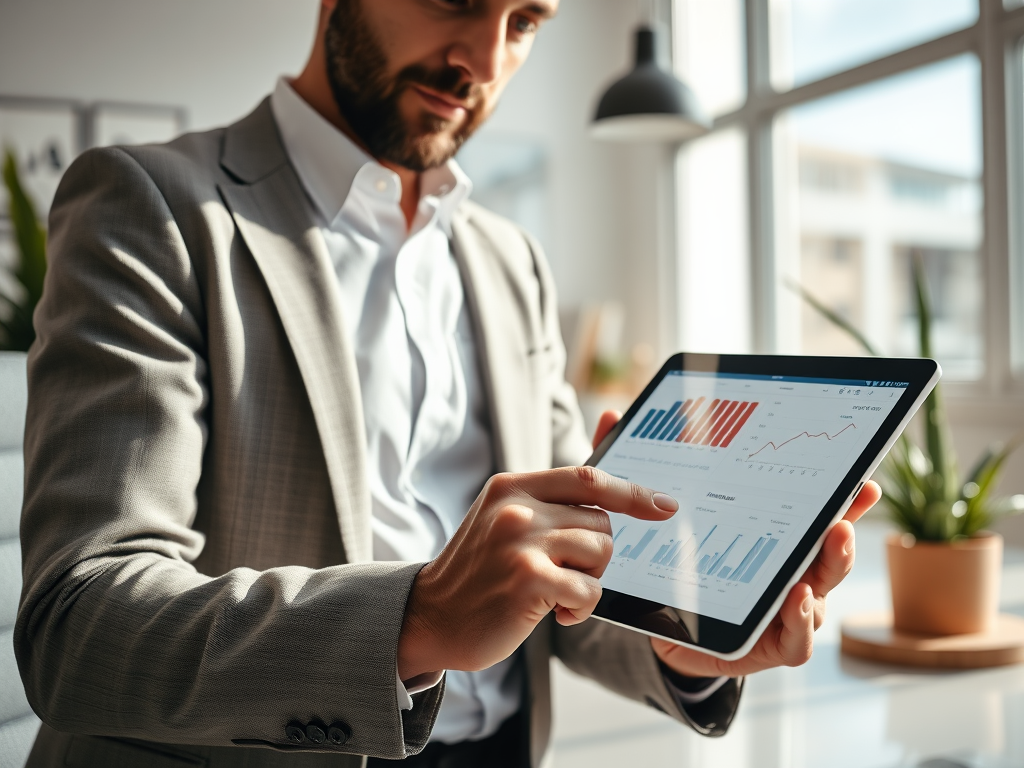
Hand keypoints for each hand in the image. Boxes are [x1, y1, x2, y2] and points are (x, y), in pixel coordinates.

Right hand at [397, 465, 677, 679]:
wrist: (431, 617)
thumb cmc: (480, 571)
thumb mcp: (505, 518)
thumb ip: (553, 497)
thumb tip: (611, 464)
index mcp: (513, 485)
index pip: (588, 477)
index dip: (632, 492)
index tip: (664, 505)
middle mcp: (517, 507)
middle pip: (602, 521)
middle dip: (595, 553)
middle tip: (562, 572)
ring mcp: (520, 542)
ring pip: (600, 553)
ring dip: (587, 581)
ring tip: (554, 593)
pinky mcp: (528, 580)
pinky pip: (589, 589)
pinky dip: (580, 606)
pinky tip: (554, 612)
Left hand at [591, 409, 881, 678]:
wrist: (664, 628)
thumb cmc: (673, 564)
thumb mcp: (650, 515)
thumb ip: (634, 470)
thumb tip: (610, 417)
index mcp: (773, 535)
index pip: (815, 510)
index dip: (842, 496)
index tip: (859, 476)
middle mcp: (790, 569)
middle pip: (829, 547)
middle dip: (842, 525)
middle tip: (841, 510)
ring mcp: (787, 608)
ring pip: (821, 590)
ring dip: (830, 566)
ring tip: (829, 543)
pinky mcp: (772, 643)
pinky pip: (798, 640)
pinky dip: (801, 622)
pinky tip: (794, 599)